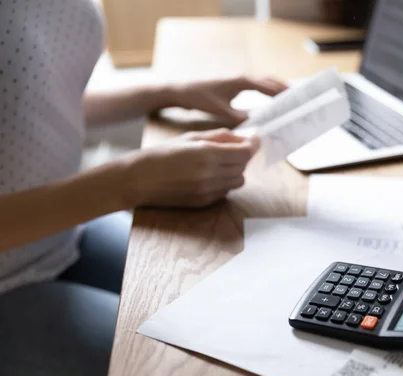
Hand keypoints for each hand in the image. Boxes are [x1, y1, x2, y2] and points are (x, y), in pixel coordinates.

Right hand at [124, 129, 258, 207]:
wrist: (139, 180)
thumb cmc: (162, 154)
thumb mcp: (190, 138)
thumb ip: (219, 137)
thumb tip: (243, 137)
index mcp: (207, 154)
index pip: (244, 153)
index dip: (253, 146)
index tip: (255, 140)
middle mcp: (210, 174)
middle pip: (244, 167)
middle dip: (243, 157)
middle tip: (235, 149)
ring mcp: (208, 191)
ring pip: (238, 181)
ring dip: (236, 171)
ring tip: (221, 163)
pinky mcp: (204, 202)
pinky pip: (226, 192)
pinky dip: (225, 182)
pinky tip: (211, 175)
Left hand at [169, 76, 287, 123]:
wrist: (182, 90)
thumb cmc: (200, 99)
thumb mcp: (221, 112)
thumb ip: (241, 118)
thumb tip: (258, 125)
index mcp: (242, 81)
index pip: (268, 87)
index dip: (283, 95)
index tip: (295, 102)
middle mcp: (243, 77)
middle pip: (270, 81)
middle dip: (285, 89)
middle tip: (300, 99)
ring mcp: (240, 79)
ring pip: (265, 82)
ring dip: (278, 89)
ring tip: (292, 99)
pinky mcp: (236, 83)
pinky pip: (258, 85)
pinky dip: (268, 90)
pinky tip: (272, 100)